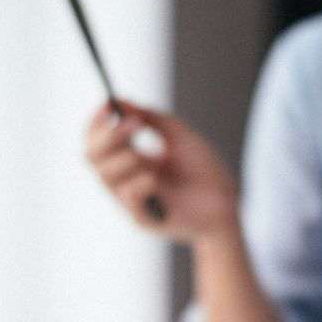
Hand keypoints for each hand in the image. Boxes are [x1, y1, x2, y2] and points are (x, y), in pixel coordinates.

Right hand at [84, 100, 238, 243]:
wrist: (229, 204)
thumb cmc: (206, 171)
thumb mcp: (179, 135)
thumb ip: (151, 117)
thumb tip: (121, 100)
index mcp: (130, 159)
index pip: (97, 141)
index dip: (96, 123)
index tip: (107, 104)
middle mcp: (125, 179)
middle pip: (91, 157)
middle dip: (108, 137)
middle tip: (135, 124)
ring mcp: (131, 201)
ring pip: (104, 176)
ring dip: (125, 159)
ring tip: (148, 157)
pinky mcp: (143, 220)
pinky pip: (127, 199)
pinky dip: (138, 184)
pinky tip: (154, 180)